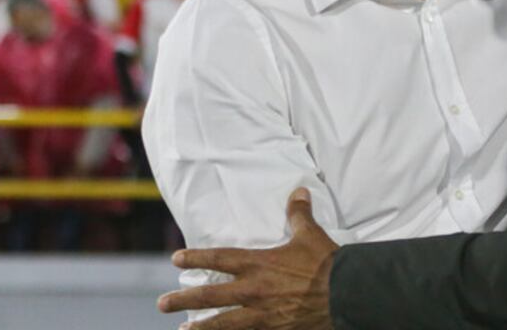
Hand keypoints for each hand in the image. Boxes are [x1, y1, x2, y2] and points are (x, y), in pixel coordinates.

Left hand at [158, 188, 337, 329]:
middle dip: (183, 299)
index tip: (176, 259)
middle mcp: (253, 291)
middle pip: (210, 296)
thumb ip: (299, 214)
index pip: (220, 259)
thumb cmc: (326, 262)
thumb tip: (298, 191)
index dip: (196, 258)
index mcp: (259, 264)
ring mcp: (261, 315)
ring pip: (222, 323)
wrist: (345, 292)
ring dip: (200, 327)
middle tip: (162, 303)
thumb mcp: (310, 234)